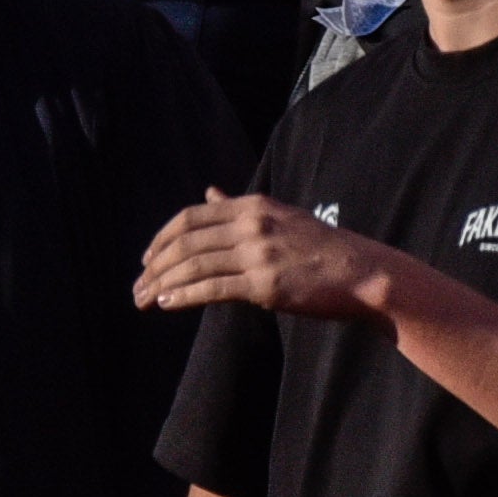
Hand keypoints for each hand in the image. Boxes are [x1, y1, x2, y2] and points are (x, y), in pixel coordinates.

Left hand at [135, 190, 400, 320]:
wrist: (361, 272)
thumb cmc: (320, 248)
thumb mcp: (279, 215)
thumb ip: (238, 207)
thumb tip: (208, 193)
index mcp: (252, 205)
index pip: (191, 217)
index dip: (162, 238)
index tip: (147, 258)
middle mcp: (251, 224)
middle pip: (186, 241)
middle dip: (155, 264)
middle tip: (137, 284)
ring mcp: (257, 254)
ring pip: (194, 265)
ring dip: (162, 283)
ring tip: (144, 299)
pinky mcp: (265, 284)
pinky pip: (213, 288)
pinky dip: (184, 295)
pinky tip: (167, 303)